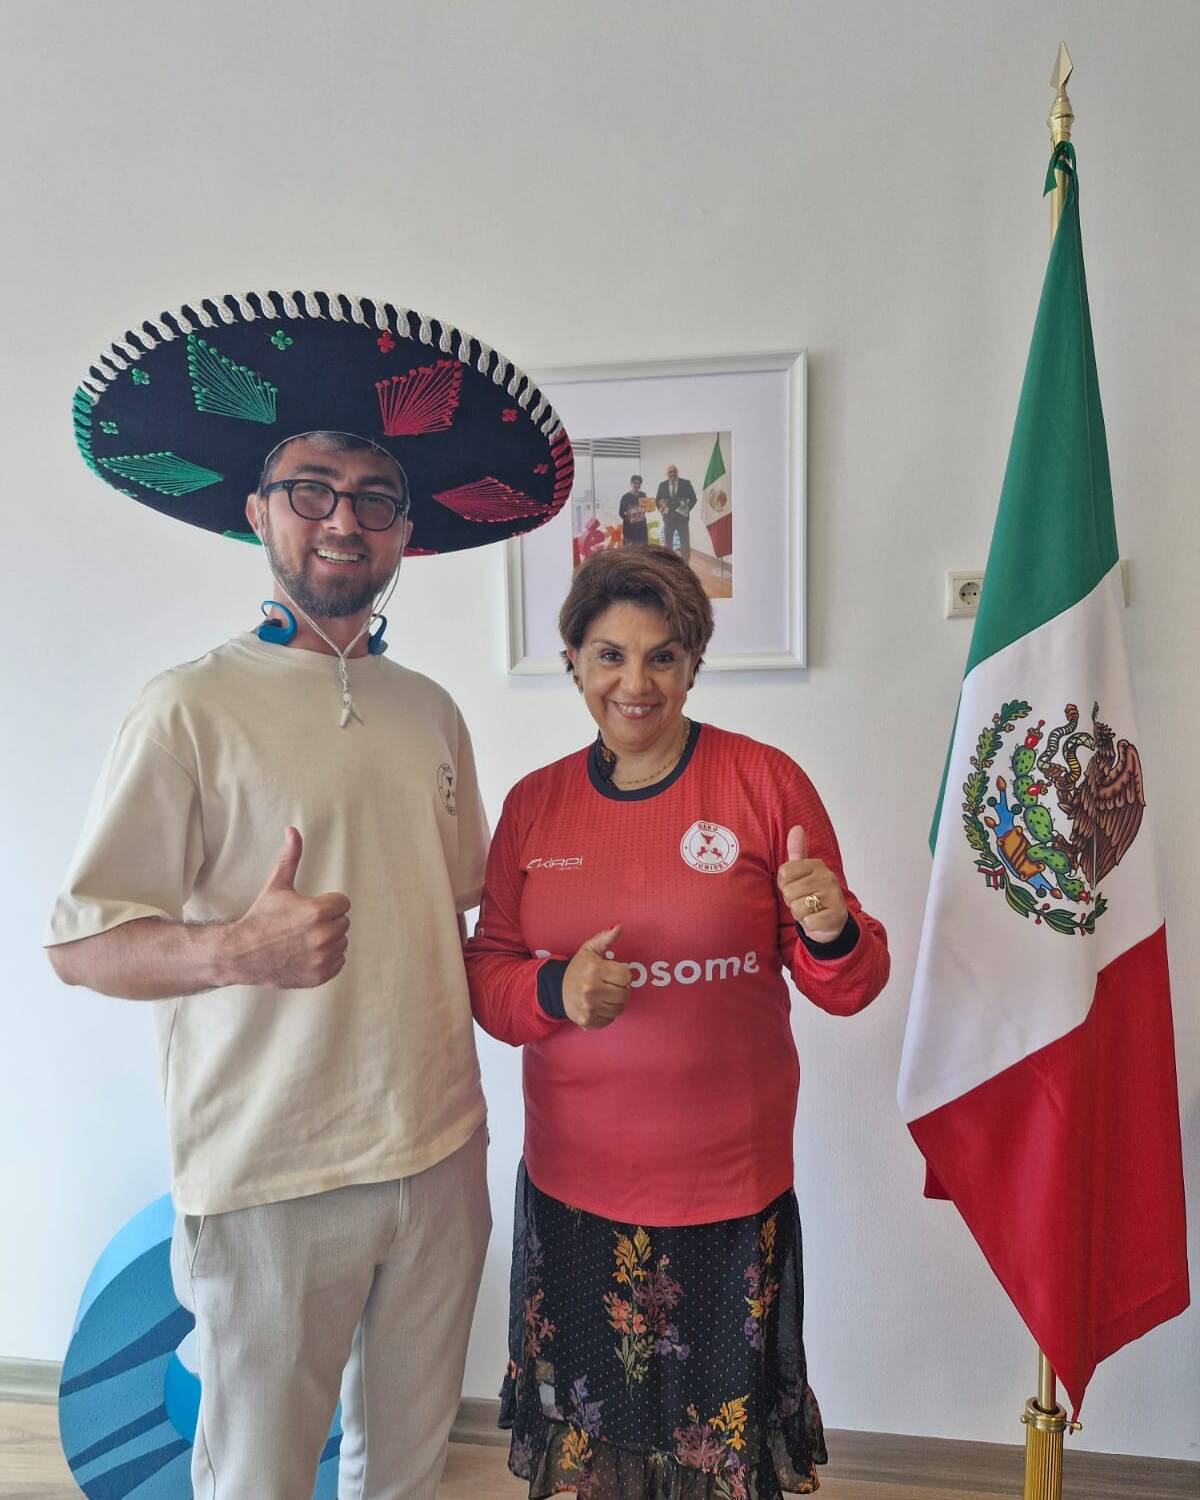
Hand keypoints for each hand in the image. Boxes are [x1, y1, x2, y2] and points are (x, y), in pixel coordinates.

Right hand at [227, 829, 350, 987]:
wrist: (241, 953)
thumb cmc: (260, 917)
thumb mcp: (276, 885)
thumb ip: (290, 857)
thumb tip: (293, 830)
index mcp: (317, 912)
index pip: (343, 903)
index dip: (326, 903)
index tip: (308, 908)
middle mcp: (323, 936)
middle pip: (344, 923)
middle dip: (328, 921)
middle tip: (302, 925)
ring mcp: (322, 958)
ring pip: (342, 943)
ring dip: (329, 940)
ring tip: (303, 939)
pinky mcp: (319, 976)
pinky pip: (339, 962)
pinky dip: (327, 959)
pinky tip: (306, 953)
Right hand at [562, 924, 631, 1029]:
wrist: (556, 989)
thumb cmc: (578, 968)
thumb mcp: (589, 950)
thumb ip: (606, 938)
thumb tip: (619, 926)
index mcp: (594, 970)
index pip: (626, 977)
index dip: (623, 975)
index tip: (615, 973)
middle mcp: (590, 989)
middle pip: (625, 994)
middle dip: (622, 989)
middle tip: (612, 985)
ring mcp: (588, 1007)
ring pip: (619, 1008)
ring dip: (616, 1002)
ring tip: (607, 995)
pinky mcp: (587, 1020)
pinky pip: (610, 1019)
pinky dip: (608, 1013)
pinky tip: (600, 1005)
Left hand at [776, 825, 847, 942]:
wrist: (833, 920)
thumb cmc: (813, 894)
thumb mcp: (804, 871)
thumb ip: (797, 851)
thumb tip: (796, 828)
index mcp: (817, 864)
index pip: (784, 873)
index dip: (784, 884)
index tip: (795, 886)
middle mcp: (827, 877)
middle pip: (788, 891)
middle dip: (791, 901)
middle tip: (804, 900)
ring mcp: (833, 896)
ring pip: (797, 907)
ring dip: (799, 913)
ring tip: (810, 909)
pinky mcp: (835, 915)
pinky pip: (808, 922)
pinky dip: (809, 924)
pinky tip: (817, 919)